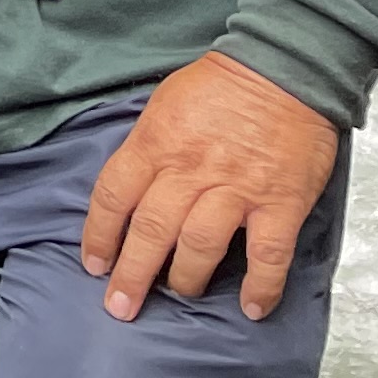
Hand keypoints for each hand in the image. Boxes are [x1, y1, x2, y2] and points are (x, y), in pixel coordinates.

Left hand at [80, 50, 342, 320]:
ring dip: (187, 279)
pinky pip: (268, 255)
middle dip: (132, 275)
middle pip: (151, 230)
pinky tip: (252, 309)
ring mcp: (236, 189)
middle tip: (121, 307)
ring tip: (181, 295)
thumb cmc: (220, 85)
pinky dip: (260, 286)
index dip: (100, 235)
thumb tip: (131, 190)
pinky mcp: (280, 202)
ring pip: (200, 246)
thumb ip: (146, 149)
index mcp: (156, 144)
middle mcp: (190, 171)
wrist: (283, 68)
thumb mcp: (163, 106)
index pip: (114, 196)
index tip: (94, 265)